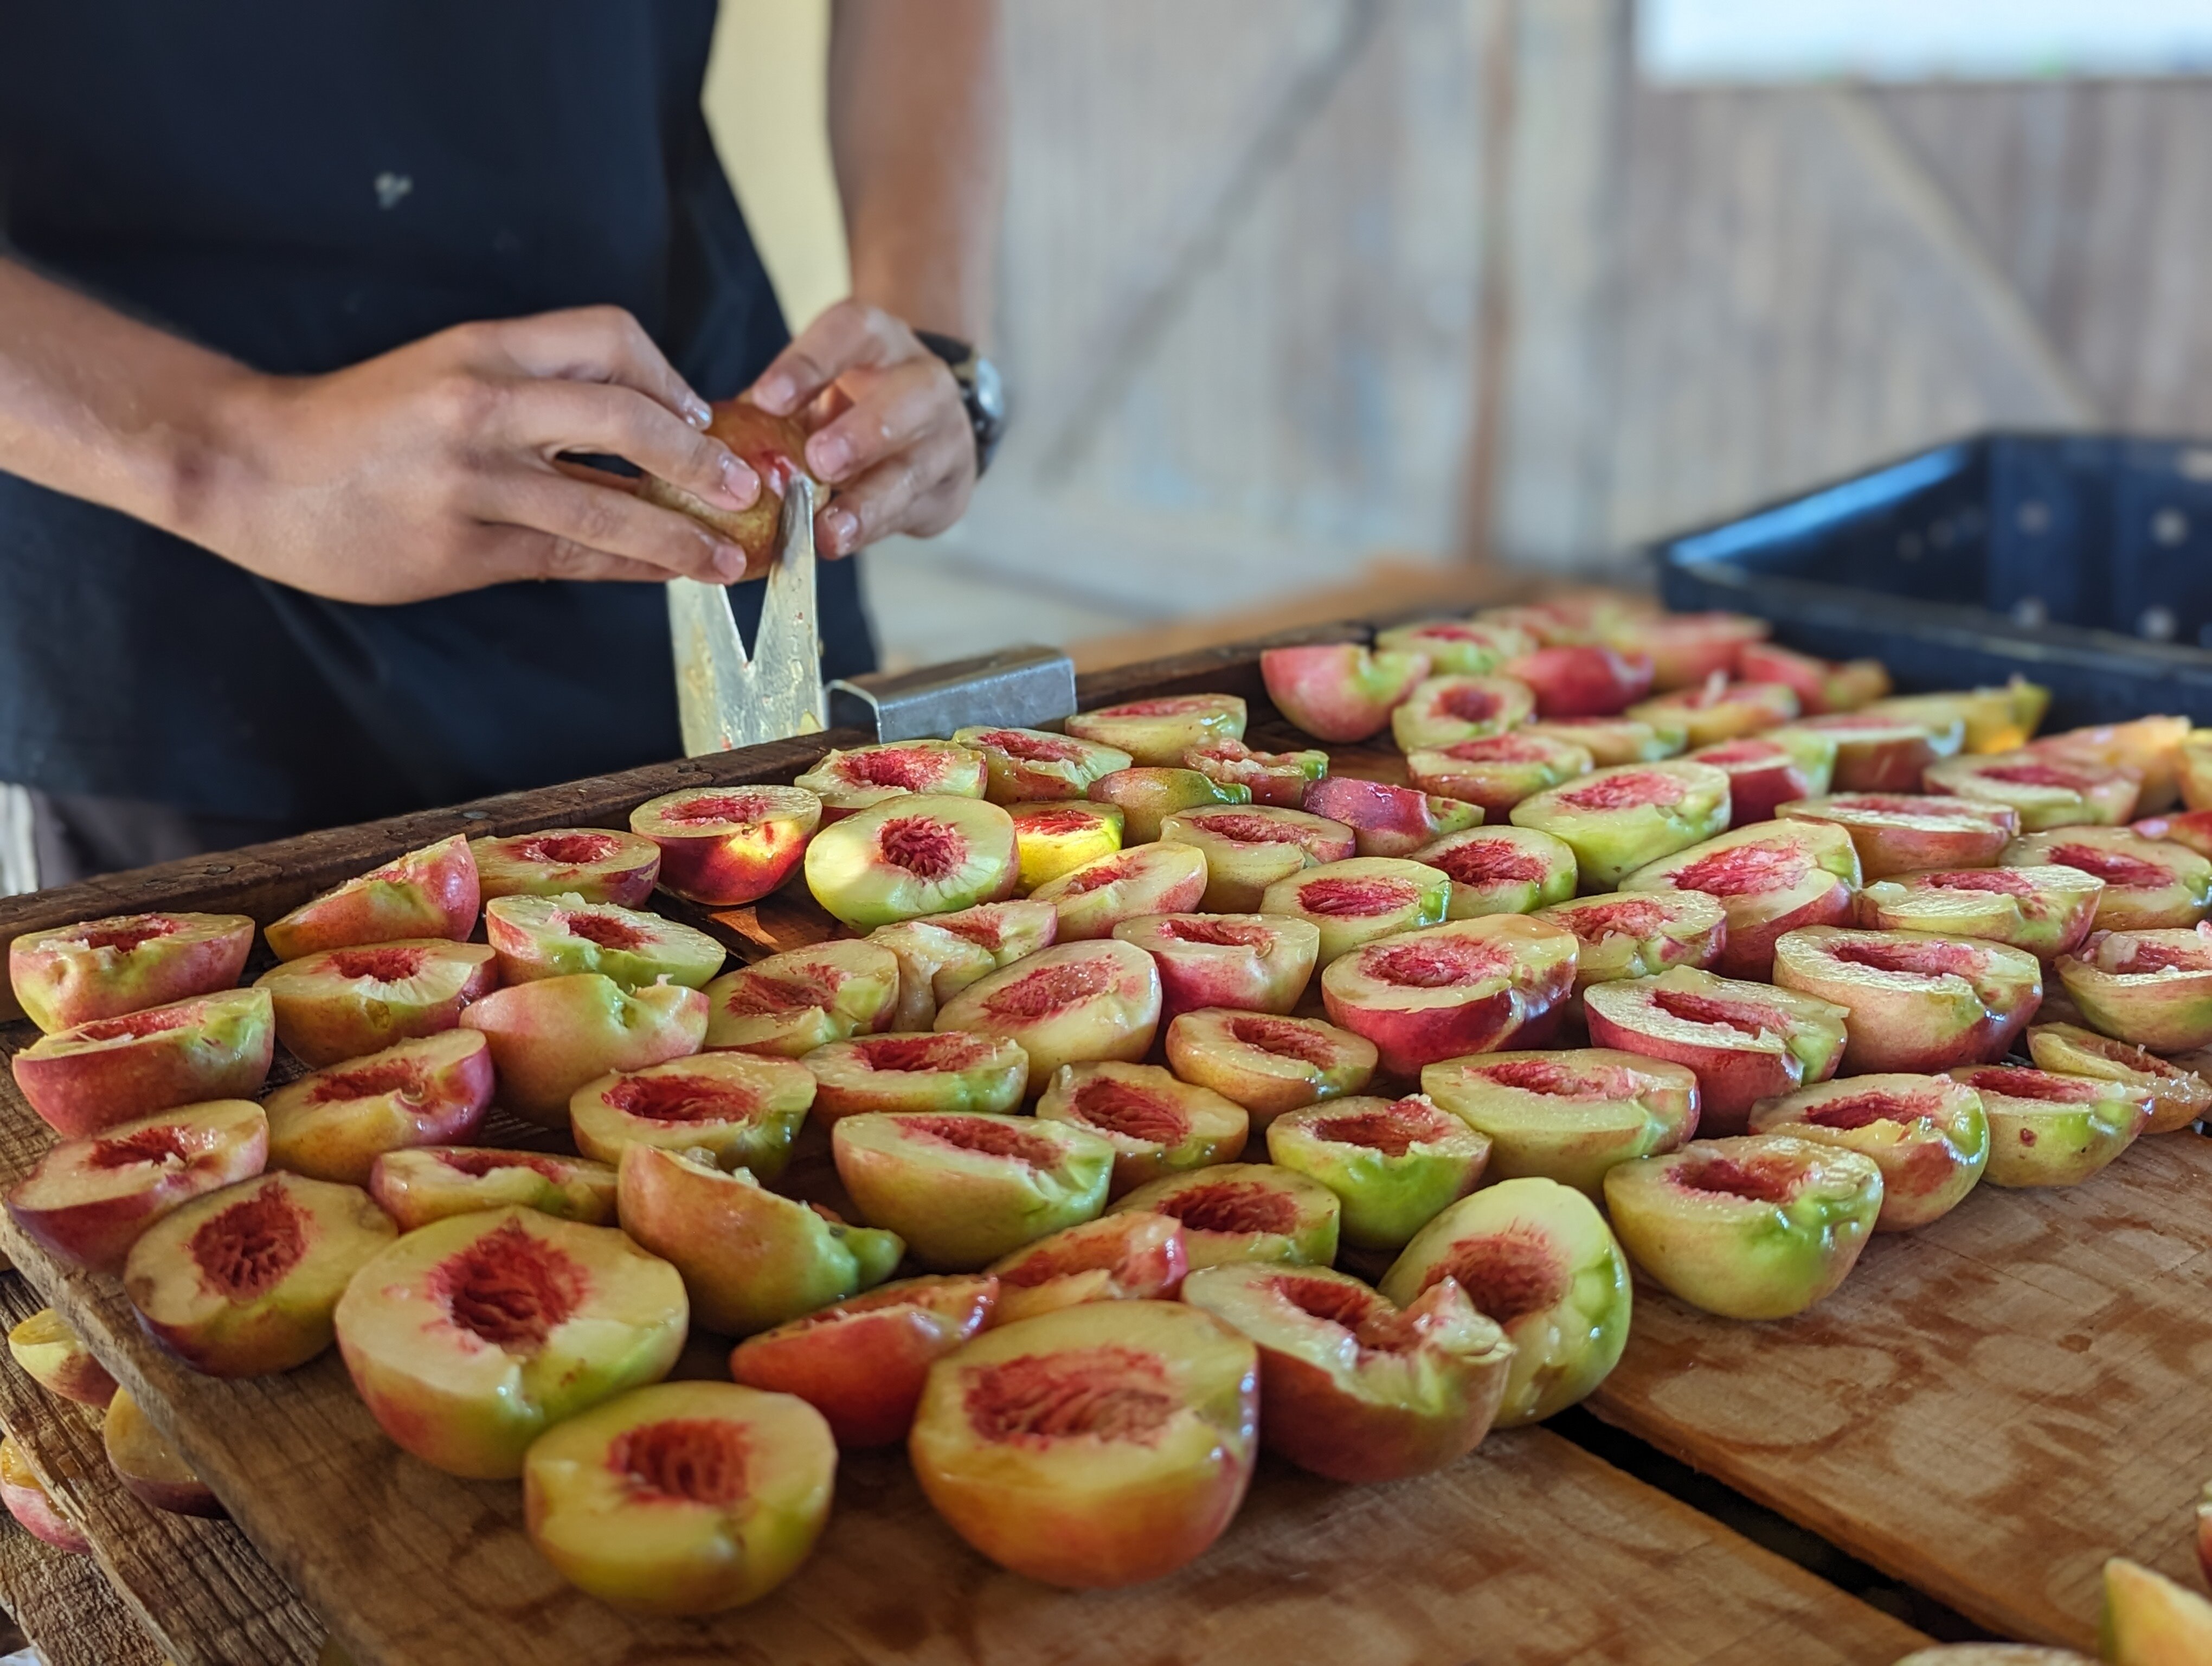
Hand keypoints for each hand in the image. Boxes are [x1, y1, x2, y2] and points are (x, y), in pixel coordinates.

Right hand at [191, 307, 763, 603]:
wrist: (250, 468)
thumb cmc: (362, 423)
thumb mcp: (449, 375)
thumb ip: (538, 395)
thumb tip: (649, 430)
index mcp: (485, 348)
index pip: (610, 338)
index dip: (669, 377)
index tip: (702, 414)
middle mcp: (482, 405)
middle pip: (628, 419)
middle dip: (702, 457)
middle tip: (747, 488)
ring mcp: (471, 481)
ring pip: (608, 509)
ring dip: (682, 537)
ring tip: (731, 557)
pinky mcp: (460, 550)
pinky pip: (568, 561)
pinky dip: (628, 569)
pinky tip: (664, 577)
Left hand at [748, 299, 976, 556]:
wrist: (926, 424)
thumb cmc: (853, 400)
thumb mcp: (819, 384)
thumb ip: (777, 404)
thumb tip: (706, 440)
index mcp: (879, 340)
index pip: (851, 333)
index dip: (810, 364)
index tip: (767, 399)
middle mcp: (924, 382)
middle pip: (909, 398)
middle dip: (864, 433)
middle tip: (819, 463)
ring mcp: (946, 437)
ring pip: (917, 468)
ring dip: (870, 501)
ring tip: (829, 530)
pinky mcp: (950, 488)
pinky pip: (914, 512)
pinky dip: (873, 530)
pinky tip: (840, 542)